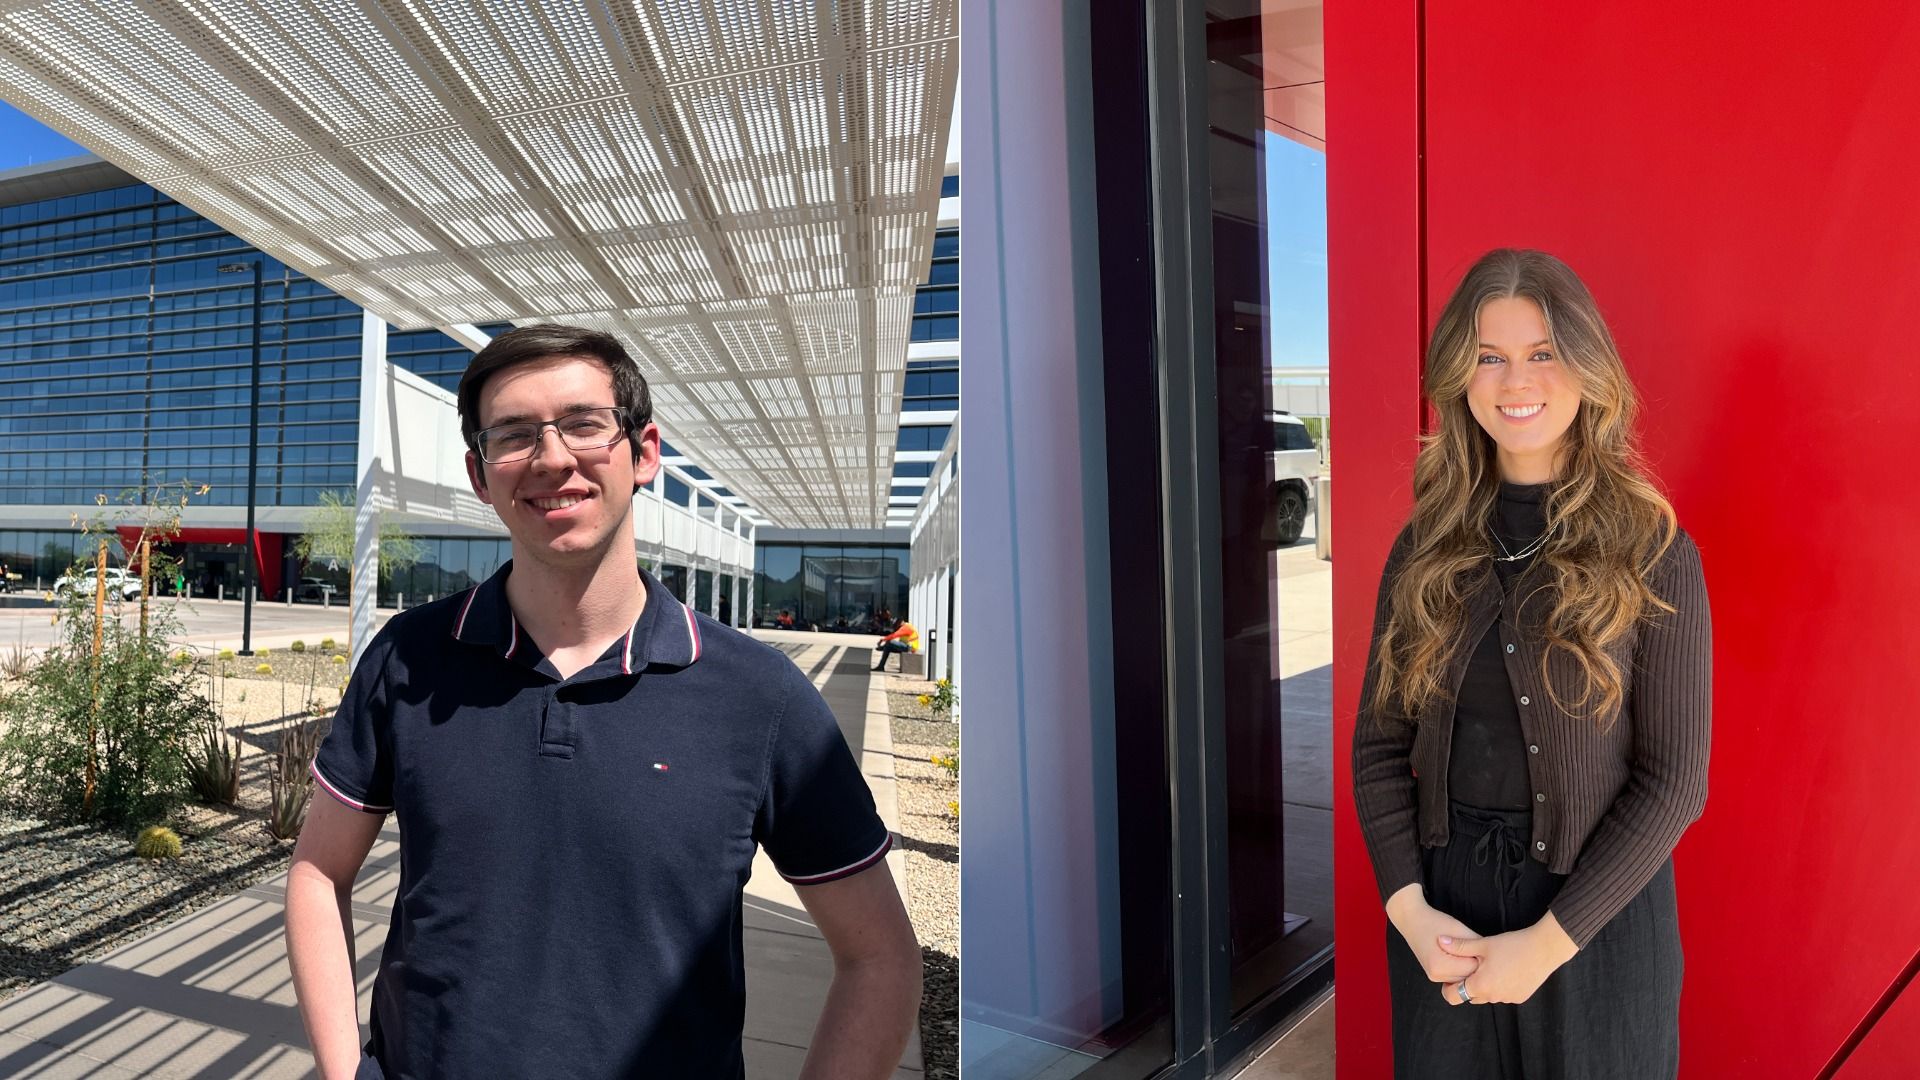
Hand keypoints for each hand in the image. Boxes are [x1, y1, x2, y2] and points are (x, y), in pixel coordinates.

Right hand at [1385, 885, 1481, 983]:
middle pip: (1469, 977)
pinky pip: (1456, 978)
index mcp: (1441, 964)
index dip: (1482, 957)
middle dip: (1477, 965)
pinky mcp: (1435, 975)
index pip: (1474, 968)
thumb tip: (1493, 957)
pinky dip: (1462, 970)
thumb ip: (1476, 946)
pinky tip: (1462, 957)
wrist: (1412, 920)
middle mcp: (1436, 975)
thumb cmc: (1435, 922)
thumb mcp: (1460, 930)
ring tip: (1470, 953)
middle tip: (1480, 951)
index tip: (1486, 948)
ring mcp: (1434, 977)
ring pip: (1463, 979)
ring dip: (1470, 969)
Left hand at [1437, 916, 1578, 1005]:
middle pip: (1471, 996)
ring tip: (1489, 965)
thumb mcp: (1483, 944)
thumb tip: (1439, 941)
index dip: (1448, 986)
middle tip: (1469, 967)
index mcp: (1481, 986)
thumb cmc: (1512, 945)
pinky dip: (1500, 985)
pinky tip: (1505, 969)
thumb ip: (1459, 946)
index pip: (1454, 996)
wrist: (1544, 949)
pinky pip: (1503, 994)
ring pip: (1488, 995)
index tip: (1449, 976)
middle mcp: (1494, 997)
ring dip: (1485, 984)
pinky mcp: (1521, 997)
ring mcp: (1509, 999)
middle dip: (1468, 984)